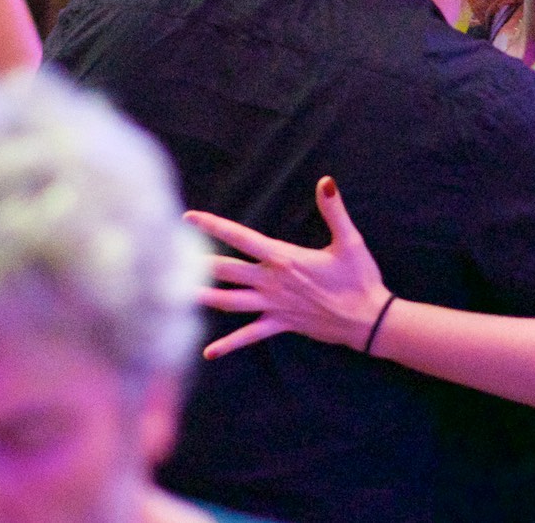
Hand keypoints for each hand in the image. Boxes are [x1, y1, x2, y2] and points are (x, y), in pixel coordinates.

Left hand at [185, 176, 392, 357]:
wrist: (369, 320)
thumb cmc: (359, 279)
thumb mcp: (350, 242)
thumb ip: (334, 211)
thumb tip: (326, 182)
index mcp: (284, 258)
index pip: (242, 238)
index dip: (214, 226)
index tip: (189, 217)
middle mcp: (272, 282)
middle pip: (226, 271)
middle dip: (196, 263)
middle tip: (165, 258)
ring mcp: (273, 306)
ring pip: (230, 302)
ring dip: (203, 298)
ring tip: (172, 297)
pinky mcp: (280, 325)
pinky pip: (249, 336)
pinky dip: (229, 344)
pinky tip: (207, 352)